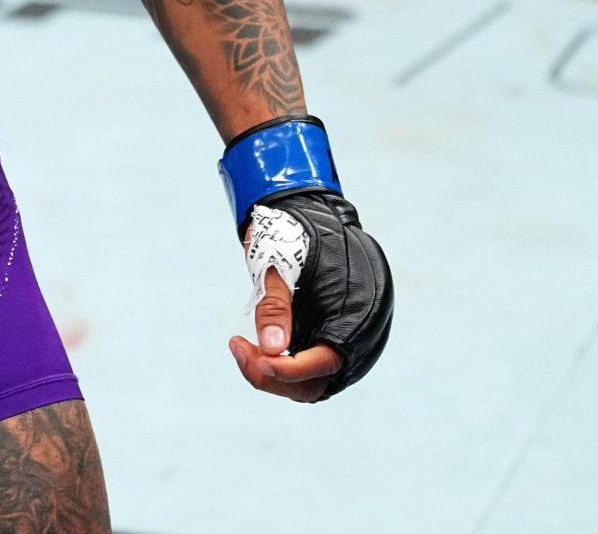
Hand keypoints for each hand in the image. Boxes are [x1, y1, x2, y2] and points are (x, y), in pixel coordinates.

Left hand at [224, 192, 393, 400]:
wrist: (307, 215)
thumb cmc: (294, 235)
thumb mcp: (279, 267)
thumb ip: (276, 307)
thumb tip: (272, 349)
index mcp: (356, 315)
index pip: (322, 365)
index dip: (285, 369)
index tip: (252, 357)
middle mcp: (359, 337)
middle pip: (314, 383)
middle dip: (272, 375)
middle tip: (237, 346)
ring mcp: (347, 341)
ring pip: (311, 381)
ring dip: (274, 373)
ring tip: (242, 346)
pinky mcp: (332, 338)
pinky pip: (309, 367)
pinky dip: (283, 364)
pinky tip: (258, 346)